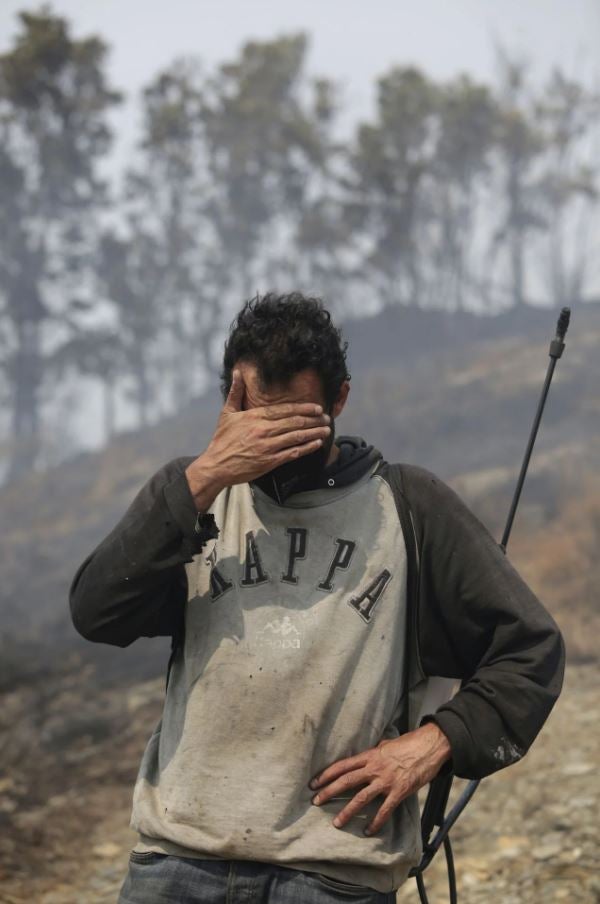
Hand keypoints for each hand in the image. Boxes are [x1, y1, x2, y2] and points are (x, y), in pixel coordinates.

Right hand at [186, 368, 330, 509]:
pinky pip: (292, 453)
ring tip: (327, 429)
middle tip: (327, 417)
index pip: (285, 410)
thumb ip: (236, 392)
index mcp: (255, 417)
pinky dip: (306, 448)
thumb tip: (237, 372)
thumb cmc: (222, 440)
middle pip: (295, 422)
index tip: (317, 407)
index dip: (303, 408)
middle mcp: (264, 430)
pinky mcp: (270, 461)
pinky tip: (317, 444)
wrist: (216, 465)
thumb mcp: (227, 413)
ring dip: (314, 432)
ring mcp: (268, 446)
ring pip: (296, 437)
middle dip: (314, 419)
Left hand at [309, 723, 451, 835]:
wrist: (430, 746)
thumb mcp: (387, 744)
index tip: (314, 783)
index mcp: (370, 756)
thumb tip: (368, 755)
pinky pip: (384, 810)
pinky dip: (376, 822)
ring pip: (361, 798)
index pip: (342, 765)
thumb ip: (375, 752)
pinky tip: (368, 831)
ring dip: (347, 811)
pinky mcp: (399, 792)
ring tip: (337, 823)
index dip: (326, 774)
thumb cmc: (409, 743)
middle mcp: (374, 768)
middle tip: (316, 802)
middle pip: (346, 781)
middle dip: (328, 792)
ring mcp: (386, 780)